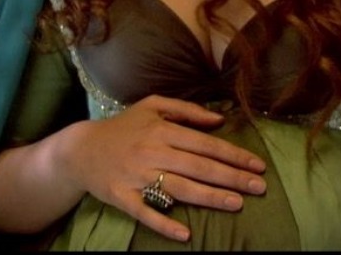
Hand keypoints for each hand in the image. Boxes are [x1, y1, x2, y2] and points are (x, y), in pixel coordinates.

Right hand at [57, 94, 267, 241]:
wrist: (80, 149)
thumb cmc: (123, 127)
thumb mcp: (151, 106)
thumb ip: (186, 109)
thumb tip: (218, 119)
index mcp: (161, 129)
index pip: (205, 144)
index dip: (234, 154)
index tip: (258, 165)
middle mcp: (152, 151)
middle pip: (198, 167)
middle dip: (232, 177)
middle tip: (259, 188)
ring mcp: (137, 176)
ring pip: (179, 189)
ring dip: (210, 197)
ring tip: (237, 204)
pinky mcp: (122, 197)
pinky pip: (145, 213)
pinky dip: (164, 224)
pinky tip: (185, 235)